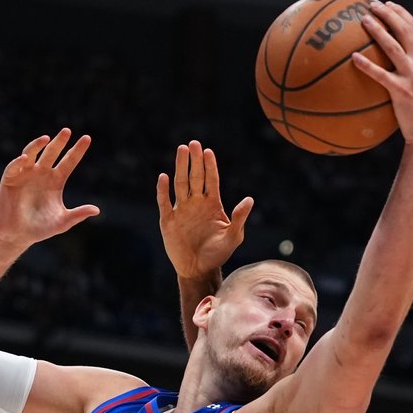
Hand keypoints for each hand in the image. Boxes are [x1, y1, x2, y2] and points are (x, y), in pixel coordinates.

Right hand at [0, 130, 98, 248]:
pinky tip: (25, 158)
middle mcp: (41, 174)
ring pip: (32, 153)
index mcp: (56, 181)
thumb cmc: (40, 228)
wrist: (18, 235)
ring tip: (46, 138)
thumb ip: (78, 215)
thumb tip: (97, 210)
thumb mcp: (62, 222)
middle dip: (59, 142)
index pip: (69, 162)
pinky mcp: (10, 179)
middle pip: (52, 152)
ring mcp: (25, 174)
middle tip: (67, 130)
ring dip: (37, 145)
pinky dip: (18, 162)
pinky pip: (14, 167)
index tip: (87, 138)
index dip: (77, 150)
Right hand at [156, 141, 254, 280]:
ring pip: (180, 184)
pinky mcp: (168, 220)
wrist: (198, 269)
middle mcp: (196, 203)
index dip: (210, 166)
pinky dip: (163, 190)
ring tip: (181, 151)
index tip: (208, 151)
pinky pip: (165, 202)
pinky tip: (163, 177)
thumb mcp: (233, 237)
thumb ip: (239, 218)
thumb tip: (249, 200)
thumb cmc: (218, 254)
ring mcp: (182, 210)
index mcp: (212, 204)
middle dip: (194, 160)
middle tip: (193, 143)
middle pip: (195, 177)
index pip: (211, 180)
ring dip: (180, 167)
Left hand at [352, 2, 412, 151]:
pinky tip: (354, 57)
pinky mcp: (402, 91)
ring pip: (393, 46)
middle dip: (388, 14)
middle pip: (405, 30)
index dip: (401, 13)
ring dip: (377, 30)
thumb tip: (394, 55)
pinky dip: (367, 65)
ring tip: (363, 21)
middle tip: (371, 5)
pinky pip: (380, 74)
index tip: (388, 4)